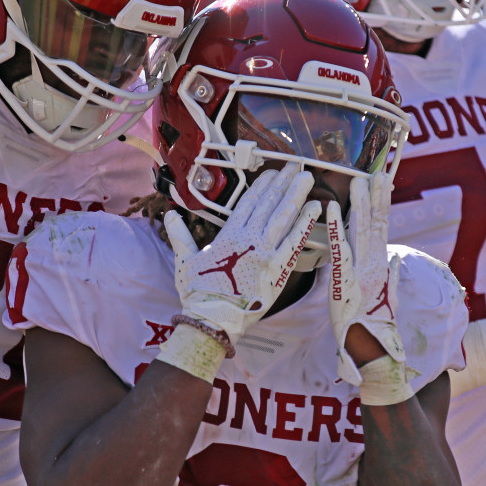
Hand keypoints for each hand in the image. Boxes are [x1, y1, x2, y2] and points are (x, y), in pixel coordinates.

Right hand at [165, 167, 319, 342]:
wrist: (213, 319)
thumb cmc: (198, 293)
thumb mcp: (185, 261)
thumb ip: (180, 236)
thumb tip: (169, 216)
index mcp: (229, 235)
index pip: (250, 202)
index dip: (263, 185)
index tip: (272, 172)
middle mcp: (250, 239)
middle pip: (270, 204)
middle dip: (284, 183)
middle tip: (296, 166)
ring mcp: (266, 253)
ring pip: (285, 217)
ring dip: (297, 195)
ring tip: (307, 177)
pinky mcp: (279, 269)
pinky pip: (296, 241)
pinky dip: (306, 223)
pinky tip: (315, 208)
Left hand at [327, 173, 412, 398]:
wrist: (372, 351)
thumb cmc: (374, 328)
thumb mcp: (383, 299)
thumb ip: (390, 276)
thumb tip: (395, 259)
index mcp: (380, 266)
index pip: (381, 228)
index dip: (381, 204)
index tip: (382, 182)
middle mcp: (374, 265)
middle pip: (376, 224)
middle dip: (375, 197)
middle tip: (374, 172)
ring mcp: (363, 272)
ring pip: (363, 232)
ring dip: (360, 205)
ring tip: (359, 181)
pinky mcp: (348, 281)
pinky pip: (341, 250)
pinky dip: (337, 229)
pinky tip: (333, 210)